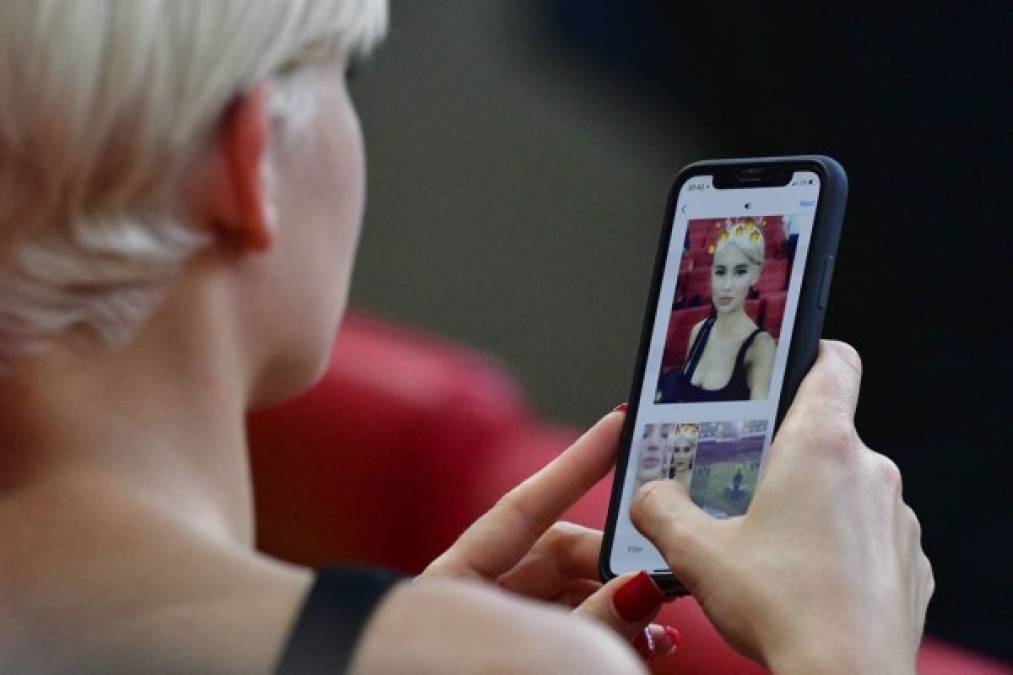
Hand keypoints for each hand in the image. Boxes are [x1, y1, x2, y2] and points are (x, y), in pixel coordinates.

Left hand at [423, 411, 679, 661]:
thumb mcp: (529, 648)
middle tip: (661, 570)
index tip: (618, 422)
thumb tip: (642, 585)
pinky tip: (653, 644)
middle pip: (560, 554)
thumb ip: (588, 618)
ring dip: (624, 605)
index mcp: (453, 583)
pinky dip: (615, 630)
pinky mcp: (526, 650)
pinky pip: (577, 626)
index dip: (575, 464)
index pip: (524, 506)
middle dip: (616, 561)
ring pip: (576, 595)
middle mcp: (479, 597)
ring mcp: (503, 626)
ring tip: (663, 626)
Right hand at [631, 341, 932, 673]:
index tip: (785, 363)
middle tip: (743, 487)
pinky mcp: (908, 562)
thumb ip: (660, 510)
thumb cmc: (784, 611)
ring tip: (770, 545)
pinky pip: (869, 535)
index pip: (832, 361)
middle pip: (827, 433)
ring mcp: (897, 518)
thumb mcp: (696, 554)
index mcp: (819, 446)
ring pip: (847, 488)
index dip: (808, 352)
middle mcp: (869, 471)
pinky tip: (806, 580)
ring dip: (812, 504)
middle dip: (784, 454)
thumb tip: (649, 495)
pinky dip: (840, 546)